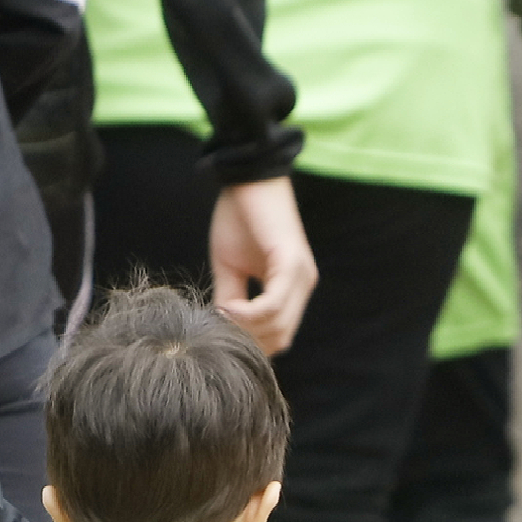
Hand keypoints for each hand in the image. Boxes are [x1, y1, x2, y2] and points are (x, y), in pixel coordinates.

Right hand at [206, 174, 317, 357]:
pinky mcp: (291, 263)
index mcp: (291, 288)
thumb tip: (222, 329)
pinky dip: (249, 313)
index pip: (277, 335)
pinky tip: (229, 307)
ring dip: (246, 329)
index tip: (219, 334)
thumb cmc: (239, 217)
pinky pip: (273, 305)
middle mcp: (302, 285)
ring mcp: (300, 276)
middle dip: (247, 341)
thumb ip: (231, 301)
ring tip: (221, 313)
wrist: (247, 178)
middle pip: (279, 338)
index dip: (248, 343)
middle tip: (219, 328)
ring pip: (278, 327)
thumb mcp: (229, 268)